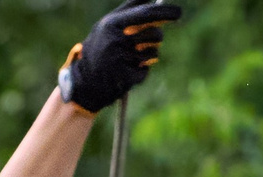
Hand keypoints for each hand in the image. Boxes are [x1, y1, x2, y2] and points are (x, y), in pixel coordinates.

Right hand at [57, 3, 183, 113]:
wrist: (84, 82)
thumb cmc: (100, 49)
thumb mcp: (108, 26)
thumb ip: (128, 12)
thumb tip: (153, 2)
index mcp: (112, 24)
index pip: (145, 13)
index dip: (164, 11)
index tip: (178, 12)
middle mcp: (116, 40)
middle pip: (154, 33)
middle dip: (157, 36)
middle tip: (154, 38)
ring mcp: (120, 59)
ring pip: (152, 53)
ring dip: (149, 55)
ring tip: (133, 57)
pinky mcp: (125, 77)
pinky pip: (146, 71)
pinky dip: (141, 71)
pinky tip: (127, 71)